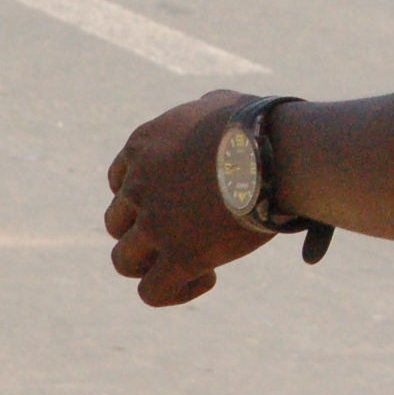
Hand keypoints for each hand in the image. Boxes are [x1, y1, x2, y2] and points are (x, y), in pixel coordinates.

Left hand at [105, 90, 273, 306]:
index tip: (177, 200)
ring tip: (194, 263)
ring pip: (124, 261)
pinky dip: (174, 291)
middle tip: (184, 234)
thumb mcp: (220, 103)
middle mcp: (139, 187)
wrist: (276, 151)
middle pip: (117, 223)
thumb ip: (202, 111)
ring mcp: (155, 224)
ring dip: (153, 265)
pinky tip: (207, 276)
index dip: (145, 196)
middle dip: (145, 231)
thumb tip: (210, 113)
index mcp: (143, 147)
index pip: (119, 181)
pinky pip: (152, 292)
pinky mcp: (179, 256)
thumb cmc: (259, 125)